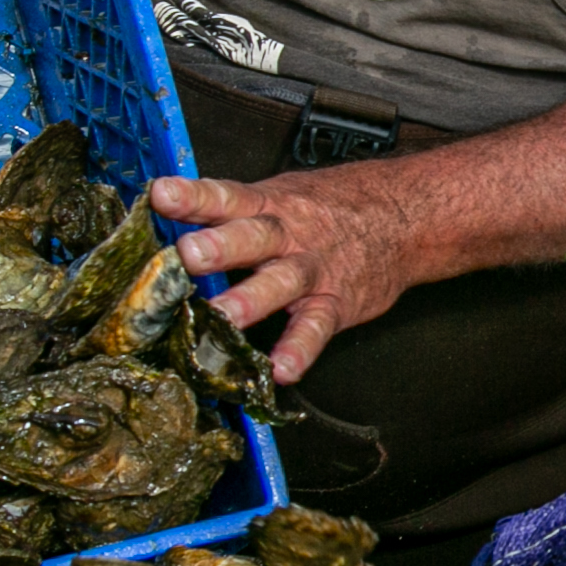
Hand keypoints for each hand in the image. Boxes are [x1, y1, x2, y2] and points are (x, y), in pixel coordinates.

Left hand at [148, 170, 418, 385]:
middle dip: (220, 246)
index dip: (194, 196)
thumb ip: (231, 211)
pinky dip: (299, 349)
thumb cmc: (330, 208)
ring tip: (224, 317)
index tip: (162, 195)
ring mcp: (312, 270)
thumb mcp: (282, 196)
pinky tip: (281, 369)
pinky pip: (316, 328)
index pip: (227, 196)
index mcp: (268, 205)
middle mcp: (287, 235)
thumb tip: (168, 217)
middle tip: (188, 254)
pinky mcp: (334, 303)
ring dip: (251, 299)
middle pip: (252, 237)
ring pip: (281, 282)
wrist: (403, 216)